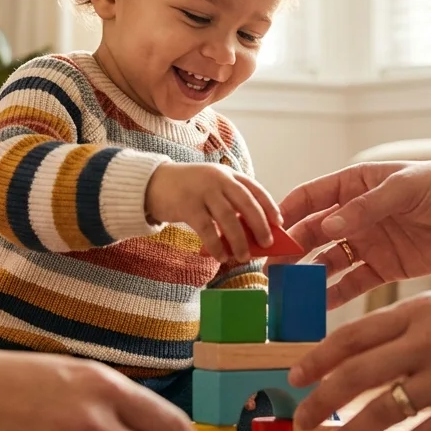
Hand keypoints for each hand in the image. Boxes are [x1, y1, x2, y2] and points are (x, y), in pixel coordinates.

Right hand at [145, 162, 280, 262]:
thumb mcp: (210, 188)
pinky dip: (216, 246)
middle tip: (267, 243)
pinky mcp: (187, 205)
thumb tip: (251, 233)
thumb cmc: (187, 190)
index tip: (278, 223)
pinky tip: (221, 257)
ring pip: (228, 218)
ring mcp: (202, 191)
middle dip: (259, 225)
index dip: (269, 206)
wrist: (152, 183)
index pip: (254, 188)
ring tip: (244, 256)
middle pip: (246, 203)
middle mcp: (218, 179)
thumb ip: (228, 203)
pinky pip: (207, 230)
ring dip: (239, 240)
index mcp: (227, 174)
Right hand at [276, 157, 430, 309]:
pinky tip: (317, 308)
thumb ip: (367, 207)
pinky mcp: (384, 268)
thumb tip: (328, 225)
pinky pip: (352, 284)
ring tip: (287, 296)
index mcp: (354, 184)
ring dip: (307, 277)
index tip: (267, 234)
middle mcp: (354, 214)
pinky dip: (334, 296)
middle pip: (312, 234)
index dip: (286, 214)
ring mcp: (367, 243)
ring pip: (327, 262)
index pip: (309, 198)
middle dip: (290, 253)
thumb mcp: (406, 188)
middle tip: (270, 274)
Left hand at [287, 261, 430, 430]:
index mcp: (418, 311)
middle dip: (320, 400)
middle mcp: (427, 342)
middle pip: (356, 374)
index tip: (295, 374)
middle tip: (300, 419)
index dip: (317, 358)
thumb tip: (369, 348)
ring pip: (384, 410)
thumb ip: (411, 323)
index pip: (352, 336)